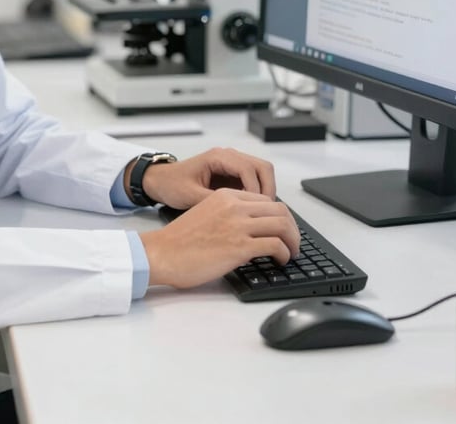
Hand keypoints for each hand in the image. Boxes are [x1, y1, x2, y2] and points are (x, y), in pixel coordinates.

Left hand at [131, 147, 275, 210]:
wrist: (160, 181)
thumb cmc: (172, 184)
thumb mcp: (189, 196)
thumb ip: (212, 203)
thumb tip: (233, 215)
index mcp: (218, 157)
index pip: (248, 169)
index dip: (255, 190)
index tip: (256, 209)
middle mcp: (228, 157)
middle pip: (262, 168)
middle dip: (268, 190)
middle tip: (265, 212)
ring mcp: (232, 165)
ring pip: (262, 173)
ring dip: (265, 192)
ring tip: (261, 214)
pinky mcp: (233, 175)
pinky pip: (254, 182)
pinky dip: (258, 195)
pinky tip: (253, 212)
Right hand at [140, 189, 299, 288]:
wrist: (162, 253)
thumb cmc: (179, 240)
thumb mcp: (206, 214)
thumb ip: (228, 214)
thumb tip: (250, 229)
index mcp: (226, 196)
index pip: (266, 200)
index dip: (280, 216)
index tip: (282, 229)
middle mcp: (234, 206)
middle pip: (280, 210)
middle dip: (292, 228)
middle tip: (292, 242)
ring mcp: (238, 225)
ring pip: (283, 225)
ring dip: (293, 241)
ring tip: (291, 252)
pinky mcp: (239, 246)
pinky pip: (275, 245)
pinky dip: (284, 253)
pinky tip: (281, 260)